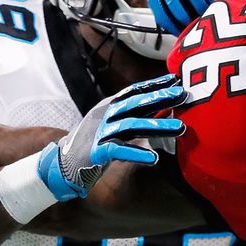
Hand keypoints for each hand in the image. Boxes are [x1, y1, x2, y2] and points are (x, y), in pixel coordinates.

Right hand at [35, 74, 186, 199]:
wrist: (62, 165)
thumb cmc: (94, 144)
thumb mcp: (113, 125)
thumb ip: (134, 117)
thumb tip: (161, 109)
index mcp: (109, 107)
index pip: (134, 91)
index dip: (155, 85)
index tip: (176, 80)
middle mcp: (104, 116)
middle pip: (135, 104)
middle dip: (160, 98)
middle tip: (183, 95)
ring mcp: (99, 133)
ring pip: (132, 125)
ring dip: (158, 126)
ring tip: (181, 129)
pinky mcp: (96, 152)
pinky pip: (119, 151)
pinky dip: (137, 153)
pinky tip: (154, 158)